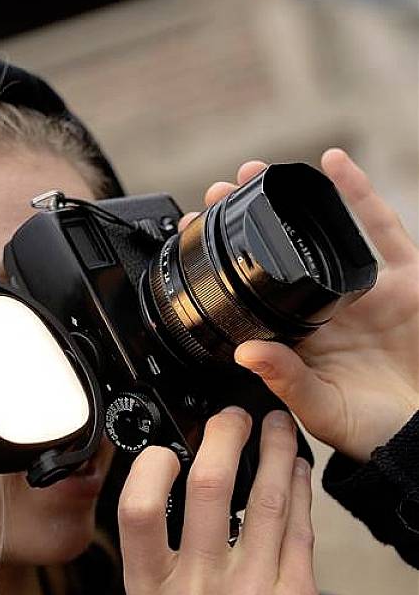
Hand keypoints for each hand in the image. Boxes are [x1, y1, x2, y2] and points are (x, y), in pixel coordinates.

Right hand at [118, 407, 332, 594]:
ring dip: (274, 449)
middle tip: (231, 418)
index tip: (166, 447)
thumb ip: (155, 560)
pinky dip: (299, 489)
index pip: (136, 511)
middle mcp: (197, 594)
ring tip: (276, 426)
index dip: (148, 465)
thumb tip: (171, 485)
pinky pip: (299, 528)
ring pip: (265, 497)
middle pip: (208, 487)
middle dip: (224, 434)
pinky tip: (297, 470)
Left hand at [178, 150, 418, 462]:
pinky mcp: (404, 277)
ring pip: (323, 232)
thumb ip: (287, 380)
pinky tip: (335, 166)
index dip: (228, 261)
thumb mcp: (321, 410)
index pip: (254, 289)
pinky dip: (358, 195)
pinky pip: (379, 229)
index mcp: (298, 336)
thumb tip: (246, 352)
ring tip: (260, 171)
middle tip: (221, 189)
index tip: (197, 231)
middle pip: (284, 250)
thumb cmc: (373, 428)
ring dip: (294, 199)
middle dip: (252, 217)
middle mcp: (326, 307)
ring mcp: (363, 289)